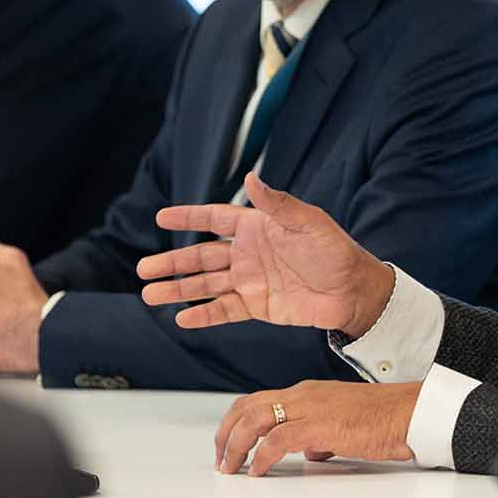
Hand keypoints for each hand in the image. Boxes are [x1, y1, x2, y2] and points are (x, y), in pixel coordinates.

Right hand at [140, 173, 392, 337]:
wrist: (354, 291)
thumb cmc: (336, 252)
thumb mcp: (309, 223)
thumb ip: (277, 204)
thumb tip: (250, 179)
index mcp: (258, 227)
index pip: (214, 219)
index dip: (189, 217)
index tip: (161, 216)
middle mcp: (249, 253)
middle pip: (201, 257)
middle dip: (171, 262)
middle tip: (143, 269)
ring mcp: (251, 280)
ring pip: (206, 285)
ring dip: (178, 289)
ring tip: (149, 294)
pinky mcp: (258, 306)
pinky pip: (224, 310)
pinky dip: (204, 314)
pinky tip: (182, 318)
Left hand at [214, 379, 419, 474]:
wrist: (410, 414)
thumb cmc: (386, 419)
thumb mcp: (345, 424)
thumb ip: (321, 436)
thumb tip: (308, 453)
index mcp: (308, 393)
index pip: (258, 400)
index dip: (235, 422)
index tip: (228, 443)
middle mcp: (304, 395)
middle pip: (247, 407)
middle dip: (226, 434)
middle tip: (221, 460)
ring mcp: (310, 408)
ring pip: (255, 420)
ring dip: (236, 445)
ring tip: (231, 466)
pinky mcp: (320, 426)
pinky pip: (278, 440)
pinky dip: (261, 457)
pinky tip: (258, 471)